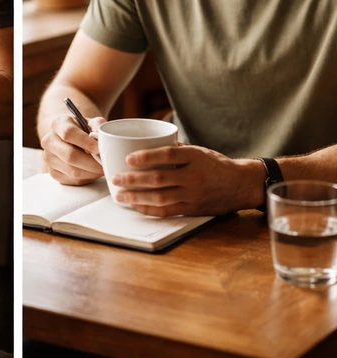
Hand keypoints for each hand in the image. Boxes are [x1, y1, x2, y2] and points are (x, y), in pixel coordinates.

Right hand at [41, 114, 106, 184]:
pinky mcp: (53, 172)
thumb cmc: (82, 130)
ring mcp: (48, 158)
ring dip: (91, 172)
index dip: (85, 142)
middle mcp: (49, 141)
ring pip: (72, 171)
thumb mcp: (90, 122)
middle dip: (91, 163)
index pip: (68, 133)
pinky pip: (73, 180)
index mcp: (58, 124)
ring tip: (102, 168)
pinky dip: (87, 178)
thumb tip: (103, 137)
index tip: (99, 148)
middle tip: (105, 164)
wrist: (68, 139)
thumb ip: (98, 125)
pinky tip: (93, 172)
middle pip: (69, 155)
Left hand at [111, 144, 263, 216]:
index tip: (128, 158)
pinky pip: (167, 211)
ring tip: (119, 195)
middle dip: (133, 180)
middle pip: (159, 179)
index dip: (147, 156)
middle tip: (115, 179)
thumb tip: (146, 145)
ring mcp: (194, 195)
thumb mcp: (199, 151)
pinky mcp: (193, 210)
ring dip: (136, 197)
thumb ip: (175, 150)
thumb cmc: (216, 164)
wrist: (242, 185)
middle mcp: (194, 176)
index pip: (168, 155)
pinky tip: (135, 205)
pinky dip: (148, 209)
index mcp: (196, 157)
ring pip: (160, 197)